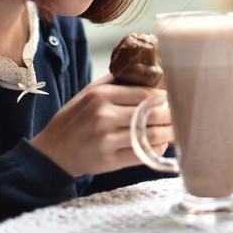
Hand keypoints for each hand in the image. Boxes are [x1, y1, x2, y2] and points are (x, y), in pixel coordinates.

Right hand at [31, 74, 173, 177]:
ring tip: (174, 130)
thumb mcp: (89, 92)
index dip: (163, 97)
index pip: (144, 94)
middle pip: (151, 114)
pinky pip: (141, 154)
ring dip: (168, 133)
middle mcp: (105, 116)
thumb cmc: (74, 118)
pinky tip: (160, 145)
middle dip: (170, 115)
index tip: (172, 99)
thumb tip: (144, 72)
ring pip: (150, 135)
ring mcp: (107, 140)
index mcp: (101, 96)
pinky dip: (155, 149)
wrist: (53, 151)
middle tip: (179, 115)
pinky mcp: (109, 160)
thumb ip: (115, 81)